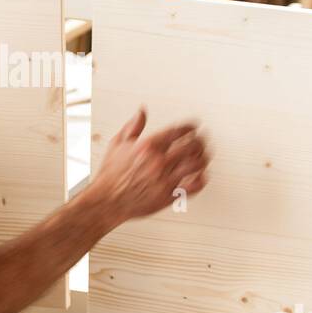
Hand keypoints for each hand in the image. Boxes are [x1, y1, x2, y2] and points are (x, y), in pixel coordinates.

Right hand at [90, 107, 209, 225]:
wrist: (107, 200)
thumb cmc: (111, 175)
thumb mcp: (118, 144)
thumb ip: (133, 126)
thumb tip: (141, 112)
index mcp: (148, 146)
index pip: (178, 131)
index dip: (190, 127)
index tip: (194, 127)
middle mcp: (158, 161)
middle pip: (192, 146)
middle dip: (200, 140)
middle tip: (202, 140)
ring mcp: (165, 179)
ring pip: (197, 164)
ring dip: (204, 158)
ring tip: (203, 156)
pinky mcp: (168, 195)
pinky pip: (194, 186)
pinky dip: (202, 179)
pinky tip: (201, 175)